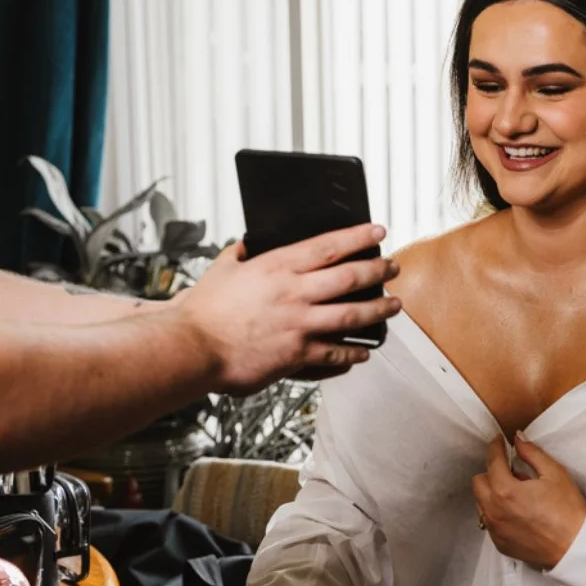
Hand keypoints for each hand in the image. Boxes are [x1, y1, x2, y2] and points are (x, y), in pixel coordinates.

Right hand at [175, 223, 401, 395]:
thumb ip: (238, 254)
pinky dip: (354, 352)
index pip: (329, 246)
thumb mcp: (221, 269)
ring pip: (352, 314)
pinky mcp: (297, 354)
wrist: (192, 348)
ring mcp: (299, 324)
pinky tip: (365, 350)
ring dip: (378, 310)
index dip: (358, 236)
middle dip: (377, 270)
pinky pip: (335, 352)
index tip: (377, 230)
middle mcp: (294, 293)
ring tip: (394, 306)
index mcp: (277, 267)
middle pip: (350, 277)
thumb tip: (245, 243)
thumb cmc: (203, 311)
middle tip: (393, 266)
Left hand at [472, 433, 585, 570]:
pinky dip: (497, 512)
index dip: (495, 447)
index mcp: (506, 491)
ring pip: (481, 503)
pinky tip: (516, 511)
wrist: (576, 547)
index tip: (499, 440)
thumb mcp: (555, 473)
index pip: (493, 461)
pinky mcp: (500, 544)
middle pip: (479, 482)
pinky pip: (489, 522)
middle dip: (492, 472)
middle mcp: (494, 511)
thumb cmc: (568, 510)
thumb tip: (517, 438)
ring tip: (515, 493)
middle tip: (511, 470)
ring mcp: (496, 530)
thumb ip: (532, 453)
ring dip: (492, 493)